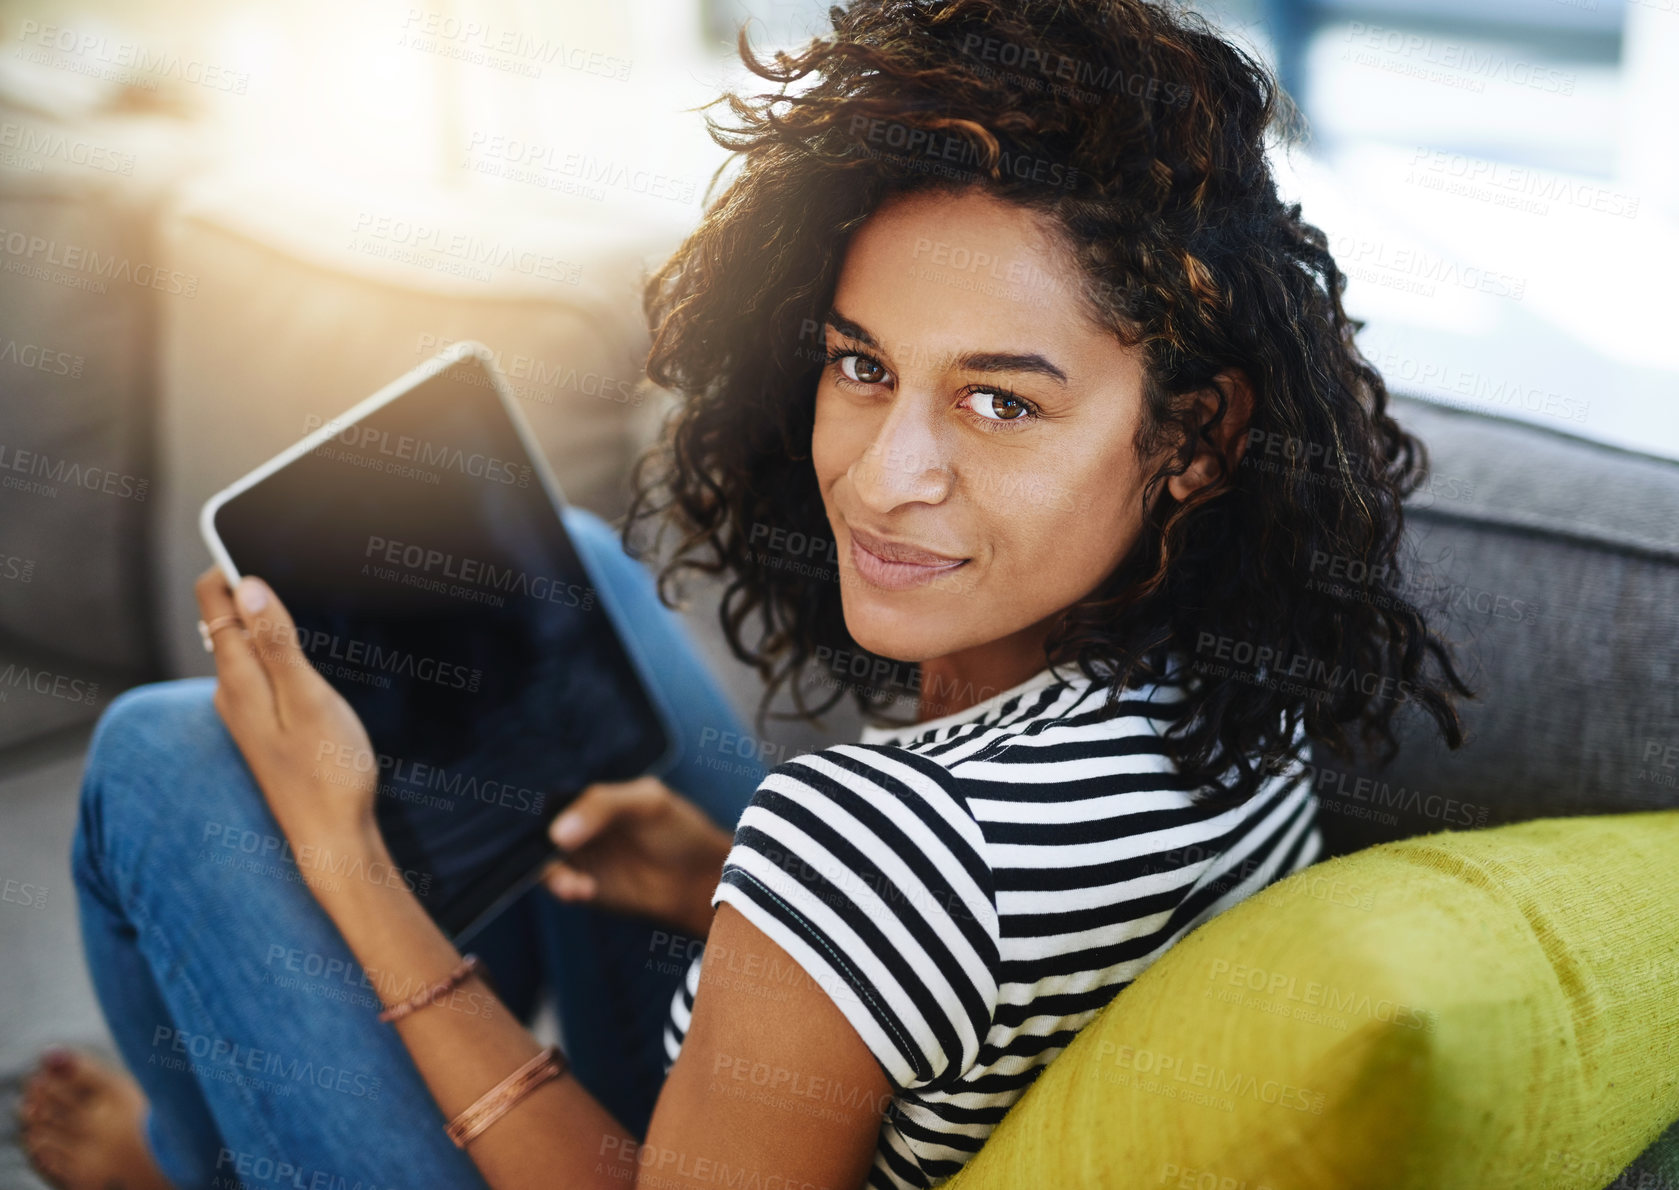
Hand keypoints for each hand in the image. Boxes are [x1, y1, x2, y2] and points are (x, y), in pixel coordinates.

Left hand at [194, 566, 380, 848]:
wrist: (333, 840)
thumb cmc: (329, 772)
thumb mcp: (309, 700)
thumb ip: (277, 643)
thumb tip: (247, 585)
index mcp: (238, 679)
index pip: (212, 599)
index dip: (231, 563)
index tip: (260, 538)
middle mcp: (230, 693)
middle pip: (222, 618)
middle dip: (246, 584)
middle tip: (287, 559)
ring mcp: (243, 713)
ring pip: (239, 645)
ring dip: (259, 616)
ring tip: (293, 595)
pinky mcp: (261, 728)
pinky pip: (255, 670)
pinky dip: (270, 647)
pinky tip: (297, 653)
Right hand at [542, 777, 733, 938]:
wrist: (700, 878)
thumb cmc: (678, 829)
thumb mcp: (645, 803)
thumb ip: (602, 806)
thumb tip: (556, 833)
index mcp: (590, 795)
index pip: (551, 794)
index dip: (533, 803)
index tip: (525, 816)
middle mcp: (577, 824)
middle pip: (537, 829)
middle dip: (534, 844)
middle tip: (550, 855)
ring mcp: (578, 856)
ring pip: (543, 860)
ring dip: (551, 872)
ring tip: (574, 885)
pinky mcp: (582, 885)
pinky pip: (560, 885)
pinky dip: (564, 887)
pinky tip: (585, 890)